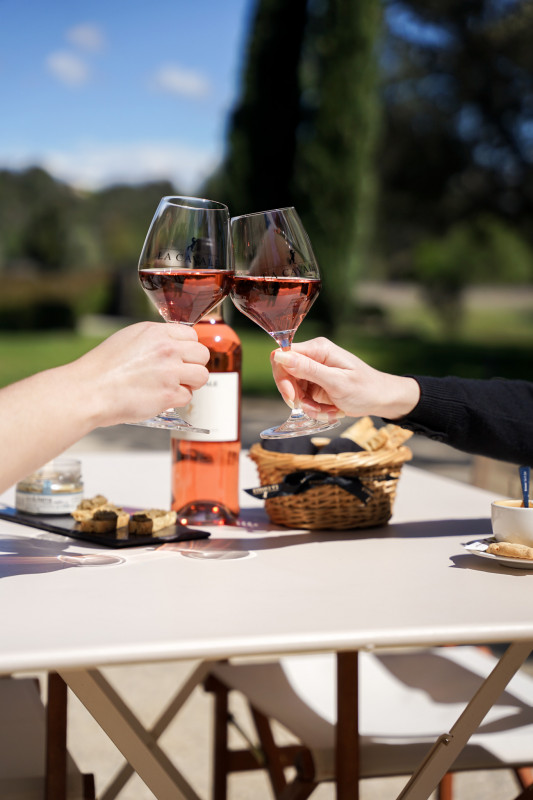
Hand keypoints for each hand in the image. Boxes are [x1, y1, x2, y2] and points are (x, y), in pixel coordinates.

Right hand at [68, 321, 209, 426]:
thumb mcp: (128, 338)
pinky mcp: (169, 394)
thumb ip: (154, 339)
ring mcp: (170, 372)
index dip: (187, 348)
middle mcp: (167, 349)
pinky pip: (188, 397)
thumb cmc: (103, 368)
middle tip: (179, 374)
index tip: (180, 357)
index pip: (191, 335)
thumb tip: (173, 344)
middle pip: (202, 354)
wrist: (89, 390)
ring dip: (190, 383)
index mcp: (157, 332)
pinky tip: (160, 398)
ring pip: (202, 376)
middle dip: (193, 365)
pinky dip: (176, 400)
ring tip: (172, 386)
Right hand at [271, 337, 419, 420]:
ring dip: (307, 406)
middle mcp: (314, 356)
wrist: (383, 399)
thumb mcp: (336, 382)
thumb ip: (307, 369)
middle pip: (285, 375)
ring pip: (293, 390)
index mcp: (318, 349)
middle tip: (312, 409)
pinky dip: (313, 408)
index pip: (282, 356)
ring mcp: (314, 370)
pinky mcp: (316, 383)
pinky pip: (303, 398)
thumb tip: (280, 356)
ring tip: (328, 412)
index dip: (282, 378)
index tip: (293, 398)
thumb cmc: (365, 389)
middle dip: (296, 397)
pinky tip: (330, 411)